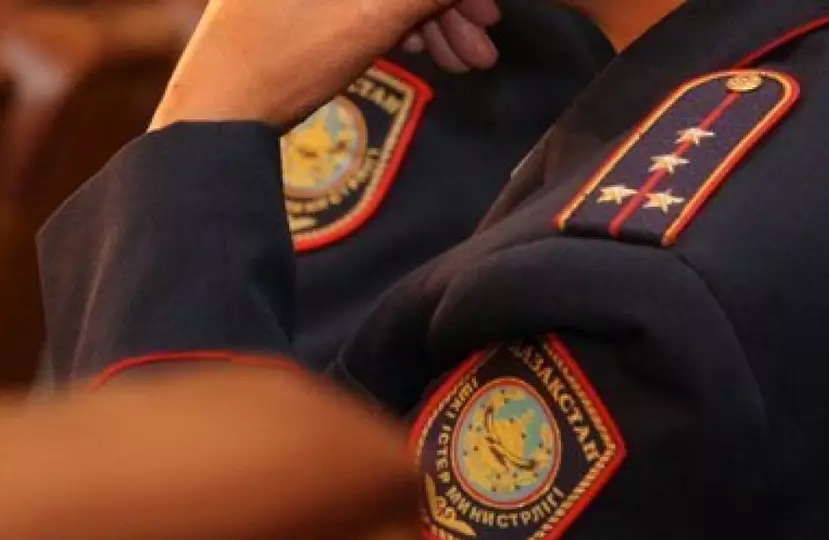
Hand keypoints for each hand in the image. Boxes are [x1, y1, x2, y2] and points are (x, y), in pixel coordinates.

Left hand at [150, 0, 499, 130]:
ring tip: (461, 63)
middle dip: (445, 6)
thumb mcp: (373, 19)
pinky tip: (422, 52)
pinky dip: (395, 23)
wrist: (217, 116)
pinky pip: (359, 0)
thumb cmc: (286, 61)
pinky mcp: (293, 2)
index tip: (487, 16)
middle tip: (482, 46)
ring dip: (428, 20)